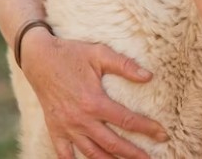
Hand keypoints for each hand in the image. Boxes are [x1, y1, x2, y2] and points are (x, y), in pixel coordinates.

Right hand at [22, 29, 167, 158]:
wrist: (38, 58)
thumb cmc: (71, 53)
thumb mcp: (99, 53)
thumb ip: (124, 65)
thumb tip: (148, 76)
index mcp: (94, 101)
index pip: (126, 120)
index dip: (147, 128)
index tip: (163, 134)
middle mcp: (81, 119)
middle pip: (112, 143)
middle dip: (133, 153)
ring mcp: (66, 127)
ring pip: (91, 153)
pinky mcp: (55, 128)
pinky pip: (64, 153)